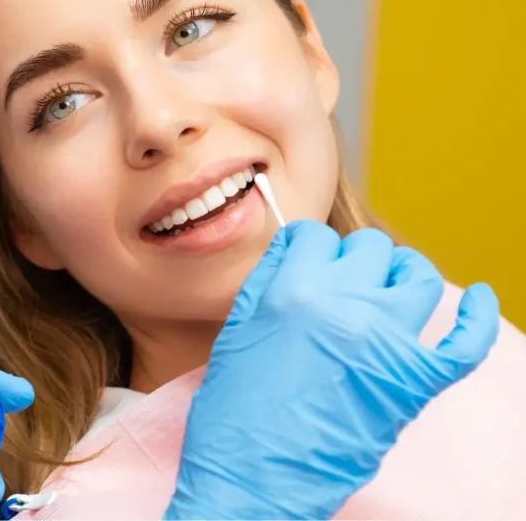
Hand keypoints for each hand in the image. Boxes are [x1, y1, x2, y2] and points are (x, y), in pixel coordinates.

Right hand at [165, 221, 498, 519]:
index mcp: (295, 290)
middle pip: (369, 248)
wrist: (256, 476)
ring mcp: (388, 343)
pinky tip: (479, 302)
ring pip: (418, 278)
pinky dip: (479, 317)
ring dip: (404, 274)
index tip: (308, 259)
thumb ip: (267, 281)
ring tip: (391, 286)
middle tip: (340, 283)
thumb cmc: (234, 410)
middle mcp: (347, 306)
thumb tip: (293, 248)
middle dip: (353, 260)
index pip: (316, 236)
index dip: (309, 248)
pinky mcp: (416, 382)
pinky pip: (465, 341)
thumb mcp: (237, 330)